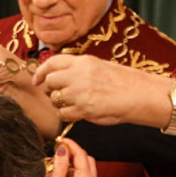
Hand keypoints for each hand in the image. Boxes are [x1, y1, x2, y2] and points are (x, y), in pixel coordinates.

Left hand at [33, 54, 167, 127]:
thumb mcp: (98, 66)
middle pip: (50, 82)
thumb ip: (77, 69)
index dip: (41, 72)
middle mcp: (78, 75)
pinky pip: (63, 114)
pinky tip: (75, 113)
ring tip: (69, 104)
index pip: (52, 63)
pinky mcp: (84, 109)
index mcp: (82, 62)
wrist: (138, 94)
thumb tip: (58, 76)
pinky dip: (66, 115)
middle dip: (48, 89)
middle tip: (54, 94)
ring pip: (55, 99)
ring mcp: (80, 92)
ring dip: (58, 104)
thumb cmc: (121, 81)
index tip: (37, 80)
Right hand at [38, 139, 97, 176]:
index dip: (71, 145)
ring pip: (86, 169)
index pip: (81, 155)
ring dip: (72, 165)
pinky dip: (74, 175)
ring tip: (54, 171)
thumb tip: (62, 148)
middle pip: (87, 160)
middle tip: (59, 153)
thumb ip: (60, 163)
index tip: (60, 140)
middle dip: (73, 154)